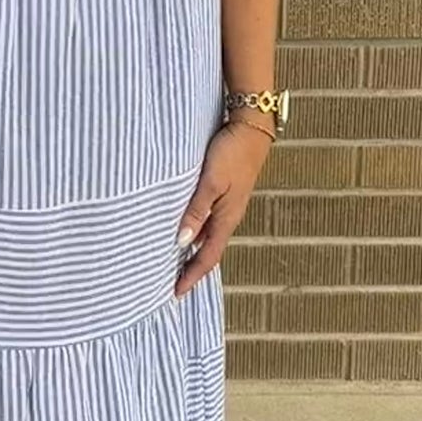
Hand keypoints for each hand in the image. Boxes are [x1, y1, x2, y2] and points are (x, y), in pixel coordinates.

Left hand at [173, 116, 275, 297]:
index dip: (192, 277)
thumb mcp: (210, 183)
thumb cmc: (232, 152)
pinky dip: (193, 231)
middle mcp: (228, 217)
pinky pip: (206, 221)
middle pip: (207, 252)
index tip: (175, 294)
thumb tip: (181, 242)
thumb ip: (195, 211)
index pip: (207, 258)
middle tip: (170, 284)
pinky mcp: (224, 193)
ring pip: (206, 237)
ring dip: (191, 251)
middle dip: (191, 270)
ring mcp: (227, 205)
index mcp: (227, 219)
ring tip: (171, 262)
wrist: (252, 127)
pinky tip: (181, 228)